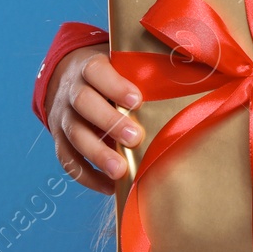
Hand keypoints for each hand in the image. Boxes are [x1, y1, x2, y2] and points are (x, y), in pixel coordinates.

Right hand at [46, 46, 147, 195]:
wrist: (69, 80)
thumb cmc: (109, 76)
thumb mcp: (120, 65)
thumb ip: (144, 72)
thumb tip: (193, 77)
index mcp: (89, 67)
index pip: (97, 72)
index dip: (116, 86)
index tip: (138, 101)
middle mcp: (71, 91)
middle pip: (84, 103)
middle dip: (110, 122)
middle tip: (135, 138)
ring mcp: (62, 116)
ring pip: (74, 134)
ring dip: (98, 154)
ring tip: (120, 171)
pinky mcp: (59, 140)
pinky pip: (68, 160)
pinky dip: (87, 176)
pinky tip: (109, 186)